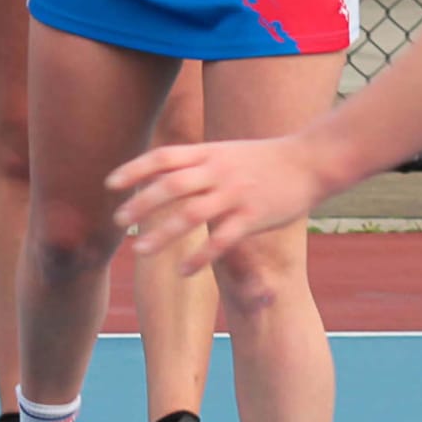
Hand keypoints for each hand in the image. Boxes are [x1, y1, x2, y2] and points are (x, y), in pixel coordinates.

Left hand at [107, 133, 328, 267]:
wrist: (311, 161)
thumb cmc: (263, 158)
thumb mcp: (225, 151)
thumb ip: (195, 160)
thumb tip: (160, 169)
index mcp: (208, 153)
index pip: (163, 158)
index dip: (134, 170)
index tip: (110, 184)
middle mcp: (218, 171)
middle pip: (171, 186)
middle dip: (141, 204)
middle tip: (118, 221)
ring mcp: (236, 194)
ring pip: (192, 215)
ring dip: (163, 234)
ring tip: (139, 250)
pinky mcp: (254, 216)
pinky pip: (222, 240)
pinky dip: (200, 256)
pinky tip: (182, 271)